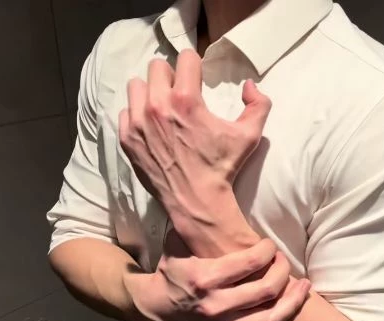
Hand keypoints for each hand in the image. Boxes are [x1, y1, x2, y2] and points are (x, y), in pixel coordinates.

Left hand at [118, 49, 271, 222]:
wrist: (196, 201)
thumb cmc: (222, 168)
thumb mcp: (249, 136)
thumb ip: (258, 104)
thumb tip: (249, 84)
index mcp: (186, 100)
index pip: (185, 57)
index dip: (194, 65)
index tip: (196, 78)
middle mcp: (157, 106)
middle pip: (156, 66)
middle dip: (170, 76)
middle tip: (178, 93)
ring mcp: (138, 123)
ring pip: (136, 86)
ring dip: (150, 92)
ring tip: (161, 108)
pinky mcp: (127, 139)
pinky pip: (125, 111)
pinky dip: (136, 115)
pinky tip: (150, 127)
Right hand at [123, 235, 311, 320]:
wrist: (155, 307)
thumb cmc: (170, 271)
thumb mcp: (178, 244)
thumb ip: (195, 228)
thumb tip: (210, 201)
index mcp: (205, 277)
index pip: (250, 262)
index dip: (267, 250)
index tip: (270, 245)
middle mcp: (217, 304)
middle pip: (266, 288)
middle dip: (282, 269)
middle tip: (284, 260)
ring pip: (269, 318)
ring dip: (293, 302)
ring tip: (305, 286)